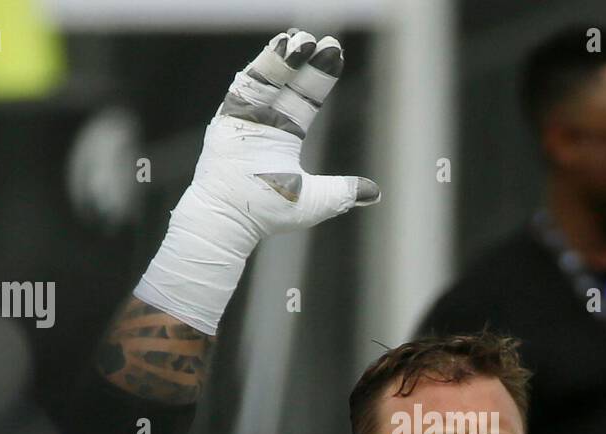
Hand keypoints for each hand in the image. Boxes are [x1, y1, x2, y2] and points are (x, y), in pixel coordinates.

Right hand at [134, 28, 379, 333]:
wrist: (234, 222)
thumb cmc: (270, 212)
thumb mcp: (318, 200)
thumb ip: (344, 191)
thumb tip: (375, 193)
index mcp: (284, 133)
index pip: (306, 97)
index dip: (320, 75)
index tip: (333, 49)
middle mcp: (265, 120)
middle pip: (289, 81)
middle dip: (304, 59)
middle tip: (321, 39)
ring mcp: (246, 117)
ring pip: (267, 78)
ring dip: (283, 57)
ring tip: (300, 39)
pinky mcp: (230, 117)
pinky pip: (246, 86)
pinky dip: (263, 67)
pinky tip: (280, 50)